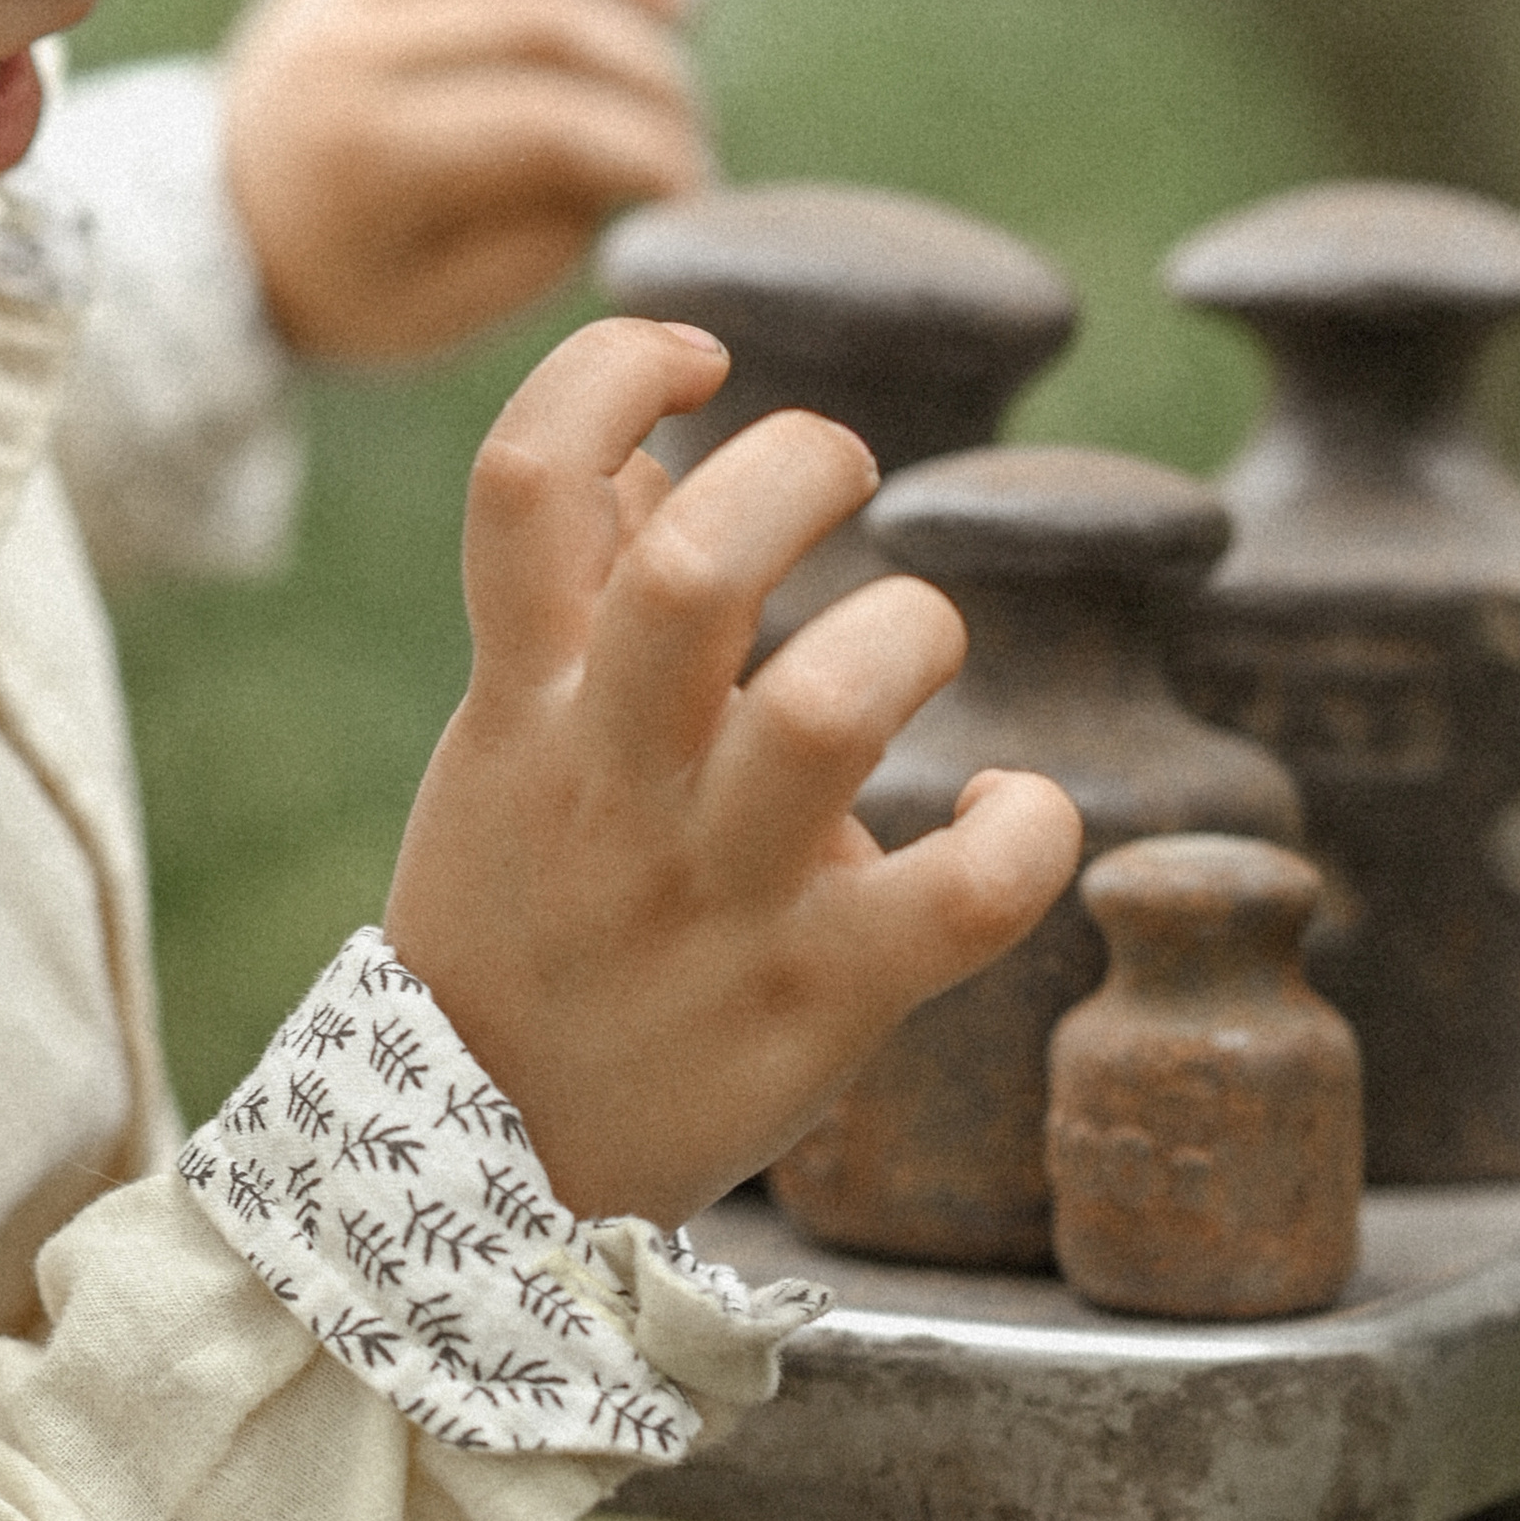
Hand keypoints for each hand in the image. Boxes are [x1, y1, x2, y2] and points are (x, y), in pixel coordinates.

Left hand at [221, 0, 709, 362]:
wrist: (212, 227)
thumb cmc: (350, 281)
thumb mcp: (439, 306)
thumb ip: (542, 233)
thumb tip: (638, 146)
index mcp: (363, 152)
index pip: (542, 123)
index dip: (644, 147)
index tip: (696, 185)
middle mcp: (345, 44)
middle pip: (535, 14)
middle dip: (644, 65)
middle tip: (692, 114)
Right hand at [381, 317, 1082, 1226]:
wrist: (492, 1164)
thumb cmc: (525, 911)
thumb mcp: (506, 740)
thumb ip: (569, 594)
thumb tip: (657, 452)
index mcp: (526, 700)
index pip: (523, 479)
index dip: (611, 372)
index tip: (696, 356)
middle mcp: (613, 779)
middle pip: (694, 572)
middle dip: (801, 467)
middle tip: (845, 473)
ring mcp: (713, 892)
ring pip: (826, 712)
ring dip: (910, 633)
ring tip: (919, 642)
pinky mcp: (817, 999)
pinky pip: (960, 901)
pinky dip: (1028, 833)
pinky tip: (1019, 810)